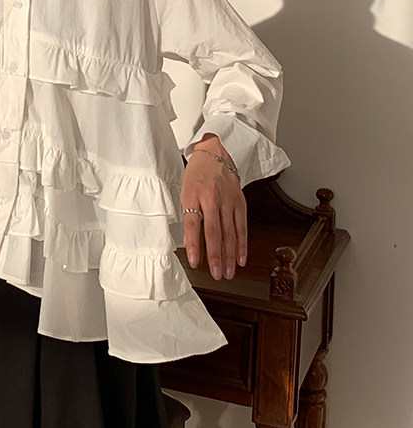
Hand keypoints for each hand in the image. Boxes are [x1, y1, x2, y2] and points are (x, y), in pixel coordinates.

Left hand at [180, 135, 246, 279]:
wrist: (214, 152)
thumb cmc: (195, 175)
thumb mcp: (184, 192)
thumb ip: (187, 214)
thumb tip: (187, 241)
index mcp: (193, 195)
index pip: (193, 224)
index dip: (194, 244)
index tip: (195, 262)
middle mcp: (212, 198)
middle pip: (215, 232)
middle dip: (216, 256)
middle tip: (216, 275)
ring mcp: (228, 200)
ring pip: (230, 232)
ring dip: (230, 255)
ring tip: (228, 273)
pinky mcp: (240, 202)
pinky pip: (242, 226)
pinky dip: (242, 244)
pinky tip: (240, 259)